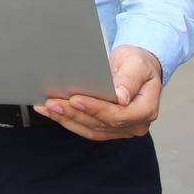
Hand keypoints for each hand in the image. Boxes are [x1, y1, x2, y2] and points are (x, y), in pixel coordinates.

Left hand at [34, 45, 161, 140]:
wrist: (137, 68)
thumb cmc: (138, 63)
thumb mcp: (137, 64)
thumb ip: (130, 79)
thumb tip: (121, 96)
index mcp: (146, 109)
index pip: (119, 114)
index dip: (96, 108)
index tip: (75, 99)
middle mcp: (135, 124)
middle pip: (101, 123)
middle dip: (74, 113)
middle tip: (52, 102)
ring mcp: (121, 129)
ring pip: (90, 129)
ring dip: (66, 118)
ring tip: (47, 107)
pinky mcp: (107, 128)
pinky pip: (86, 128)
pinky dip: (67, 120)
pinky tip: (51, 111)